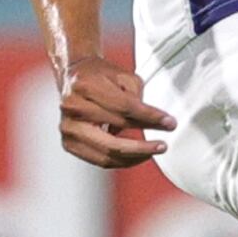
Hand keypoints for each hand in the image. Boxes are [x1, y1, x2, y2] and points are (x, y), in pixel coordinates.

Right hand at [56, 58, 173, 168]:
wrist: (74, 76)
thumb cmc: (100, 76)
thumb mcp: (124, 76)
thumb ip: (137, 97)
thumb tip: (152, 121)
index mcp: (86, 86)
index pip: (124, 108)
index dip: (149, 117)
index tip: (169, 122)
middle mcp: (72, 108)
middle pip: (113, 135)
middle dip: (142, 144)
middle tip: (162, 145)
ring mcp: (68, 128)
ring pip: (107, 153)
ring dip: (134, 156)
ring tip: (152, 151)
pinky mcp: (69, 143)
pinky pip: (100, 159)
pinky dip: (121, 160)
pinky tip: (136, 155)